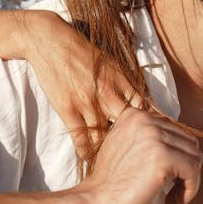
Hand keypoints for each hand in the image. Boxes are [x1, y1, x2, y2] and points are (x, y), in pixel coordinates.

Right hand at [20, 10, 140, 158]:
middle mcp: (109, 92)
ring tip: (114, 163)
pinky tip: (91, 159)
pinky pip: (82, 140)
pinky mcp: (69, 110)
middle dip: (133, 142)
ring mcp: (88, 103)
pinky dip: (87, 152)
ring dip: (110, 151)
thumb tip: (137, 100)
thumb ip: (122, 81)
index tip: (152, 138)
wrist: (50, 39)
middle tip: (136, 157)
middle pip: (129, 126)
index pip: (143, 108)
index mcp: (121, 78)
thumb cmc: (80, 48)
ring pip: (106, 138)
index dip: (149, 124)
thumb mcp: (108, 61)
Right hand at [78, 108, 202, 203]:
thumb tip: (178, 143)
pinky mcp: (163, 158)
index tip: (163, 176)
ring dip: (187, 180)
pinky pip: (194, 171)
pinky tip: (171, 201)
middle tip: (170, 188)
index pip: (174, 130)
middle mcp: (145, 120)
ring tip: (170, 195)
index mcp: (135, 114)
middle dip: (183, 168)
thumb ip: (146, 137)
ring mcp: (155, 137)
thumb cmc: (110, 184)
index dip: (175, 155)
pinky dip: (190, 190)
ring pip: (194, 156)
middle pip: (188, 141)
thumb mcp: (124, 146)